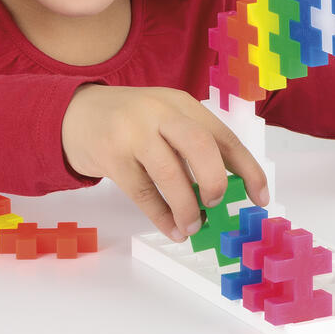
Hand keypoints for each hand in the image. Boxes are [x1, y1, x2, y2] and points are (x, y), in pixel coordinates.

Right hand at [62, 84, 270, 241]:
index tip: (260, 198)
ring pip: (170, 173)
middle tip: (215, 204)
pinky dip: (161, 216)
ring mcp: (133, 132)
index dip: (248, 170)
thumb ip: (191, 146)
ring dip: (186, 207)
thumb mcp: (164, 119)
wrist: (74, 113)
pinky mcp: (111, 155)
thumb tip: (223, 192)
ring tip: (192, 226)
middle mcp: (160, 113)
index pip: (224, 136)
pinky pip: (142, 192)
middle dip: (215, 181)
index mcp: (182, 104)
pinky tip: (172, 229)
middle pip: (200, 145)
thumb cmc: (129, 122)